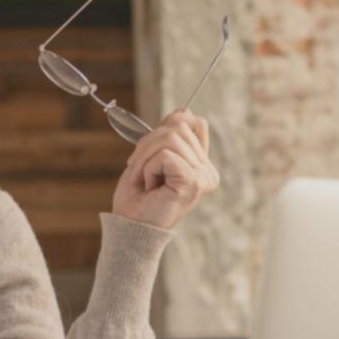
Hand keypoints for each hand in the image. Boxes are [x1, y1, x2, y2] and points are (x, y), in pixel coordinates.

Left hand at [112, 109, 219, 229]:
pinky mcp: (193, 182)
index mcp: (202, 165)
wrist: (130, 227)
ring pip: (170, 138)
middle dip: (148, 145)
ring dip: (145, 158)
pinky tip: (149, 186)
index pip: (195, 122)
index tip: (151, 152)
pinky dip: (148, 167)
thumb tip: (183, 110)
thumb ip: (170, 134)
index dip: (168, 127)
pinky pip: (165, 155)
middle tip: (140, 171)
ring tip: (144, 179)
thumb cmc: (138, 197)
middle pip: (178, 127)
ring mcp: (203, 177)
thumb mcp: (152, 156)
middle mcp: (208, 171)